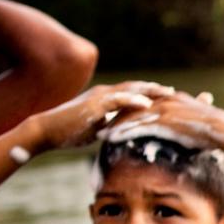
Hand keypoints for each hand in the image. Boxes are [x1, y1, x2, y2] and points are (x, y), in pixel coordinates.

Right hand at [30, 82, 173, 150]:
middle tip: (177, 92)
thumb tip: (123, 135)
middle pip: (136, 88)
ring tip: (169, 92)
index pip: (133, 94)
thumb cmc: (69, 132)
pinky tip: (147, 103)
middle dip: (157, 90)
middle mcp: (105, 94)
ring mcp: (100, 97)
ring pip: (130, 90)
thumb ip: (111, 127)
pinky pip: (116, 100)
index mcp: (106, 100)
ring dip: (150, 91)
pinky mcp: (94, 105)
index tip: (170, 98)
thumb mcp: (97, 130)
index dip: (151, 95)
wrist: (46, 131)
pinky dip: (132, 100)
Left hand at [103, 90, 223, 151]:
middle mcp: (164, 101)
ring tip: (99, 133)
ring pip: (132, 115)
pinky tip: (110, 139)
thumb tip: (187, 134)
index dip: (128, 112)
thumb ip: (189, 123)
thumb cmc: (214, 131)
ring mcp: (162, 109)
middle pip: (133, 107)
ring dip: (114, 124)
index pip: (144, 104)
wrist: (223, 129)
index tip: (114, 120)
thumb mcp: (199, 123)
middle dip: (115, 115)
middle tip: (99, 124)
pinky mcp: (162, 120)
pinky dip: (123, 131)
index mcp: (171, 99)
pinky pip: (137, 125)